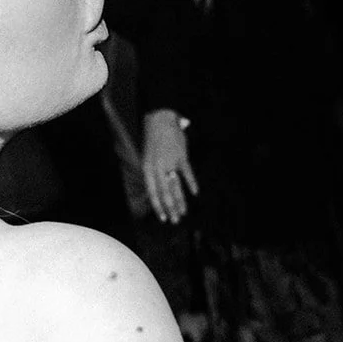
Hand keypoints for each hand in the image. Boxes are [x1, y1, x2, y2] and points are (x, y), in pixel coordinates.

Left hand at [141, 108, 198, 223]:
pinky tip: (195, 193)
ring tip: (184, 212)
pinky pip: (187, 173)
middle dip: (170, 209)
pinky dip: (191, 183)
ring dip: (180, 201)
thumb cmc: (155, 141)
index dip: (158, 207)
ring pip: (175, 186)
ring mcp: (169, 162)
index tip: (163, 218)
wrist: (160, 120)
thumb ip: (153, 174)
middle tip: (175, 221)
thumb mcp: (148, 158)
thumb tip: (159, 191)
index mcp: (147, 169)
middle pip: (164, 193)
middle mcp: (157, 168)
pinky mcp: (180, 156)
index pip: (152, 193)